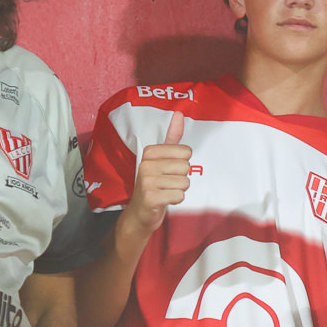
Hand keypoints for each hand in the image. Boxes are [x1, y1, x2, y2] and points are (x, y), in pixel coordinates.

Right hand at [123, 110, 190, 240]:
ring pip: (184, 183)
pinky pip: (179, 196)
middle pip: (186, 167)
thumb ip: (172, 137)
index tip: (169, 169)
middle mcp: (146, 164)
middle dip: (182, 178)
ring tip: (166, 191)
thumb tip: (179, 114)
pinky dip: (176, 200)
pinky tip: (165, 200)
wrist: (140, 212)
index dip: (183, 163)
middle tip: (168, 183)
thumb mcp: (161, 159)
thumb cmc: (155, 183)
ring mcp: (147, 181)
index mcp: (150, 152)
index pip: (186, 151)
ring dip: (179, 190)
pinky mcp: (150, 198)